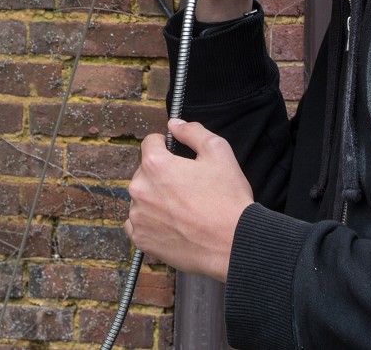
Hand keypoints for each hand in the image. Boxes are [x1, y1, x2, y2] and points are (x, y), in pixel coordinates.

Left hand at [124, 119, 253, 281]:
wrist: (233, 245)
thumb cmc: (228, 199)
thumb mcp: (219, 152)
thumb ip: (193, 131)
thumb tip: (174, 125)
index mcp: (155, 165)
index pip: (150, 143)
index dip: (166, 145)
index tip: (176, 155)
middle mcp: (140, 189)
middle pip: (144, 171)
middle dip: (161, 174)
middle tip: (187, 186)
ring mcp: (138, 216)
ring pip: (141, 198)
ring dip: (155, 198)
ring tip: (182, 208)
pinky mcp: (141, 240)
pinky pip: (137, 223)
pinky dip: (150, 221)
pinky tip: (171, 223)